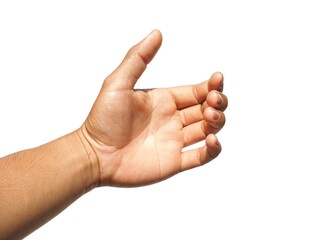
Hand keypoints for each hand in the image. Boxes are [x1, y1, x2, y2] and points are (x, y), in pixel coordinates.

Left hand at [80, 30, 227, 186]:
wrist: (94, 155)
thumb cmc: (103, 119)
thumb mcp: (118, 83)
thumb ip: (138, 58)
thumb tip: (157, 33)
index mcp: (164, 101)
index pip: (196, 91)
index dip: (211, 86)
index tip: (217, 79)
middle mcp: (172, 120)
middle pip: (206, 109)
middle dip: (216, 102)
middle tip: (212, 101)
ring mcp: (174, 141)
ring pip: (208, 130)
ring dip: (217, 122)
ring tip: (210, 116)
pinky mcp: (174, 162)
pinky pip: (201, 156)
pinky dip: (212, 150)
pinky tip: (212, 140)